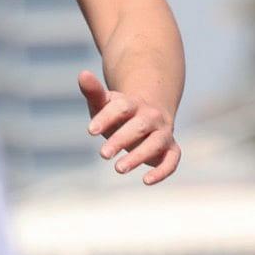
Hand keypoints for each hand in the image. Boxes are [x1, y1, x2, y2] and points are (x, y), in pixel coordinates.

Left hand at [78, 69, 180, 183]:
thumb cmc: (118, 112)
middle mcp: (151, 117)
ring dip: (139, 156)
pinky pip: (172, 160)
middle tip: (102, 154)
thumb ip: (93, 92)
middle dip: (121, 140)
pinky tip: (146, 181)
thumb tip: (83, 73)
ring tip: (118, 169)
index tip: (90, 130)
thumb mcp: (104, 102)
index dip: (106, 118)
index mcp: (133, 103)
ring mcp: (163, 133)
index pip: (121, 108)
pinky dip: (162, 171)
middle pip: (138, 126)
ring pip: (155, 143)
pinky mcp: (171, 149)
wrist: (147, 115)